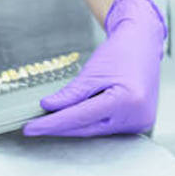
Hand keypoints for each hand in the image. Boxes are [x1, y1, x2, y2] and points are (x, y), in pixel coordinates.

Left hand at [24, 0, 166, 136]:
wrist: (143, 44)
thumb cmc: (122, 52)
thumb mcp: (92, 71)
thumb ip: (71, 93)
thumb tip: (49, 107)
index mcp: (126, 100)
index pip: (80, 117)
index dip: (52, 124)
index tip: (31, 128)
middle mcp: (136, 116)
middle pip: (87, 128)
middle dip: (60, 127)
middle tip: (35, 126)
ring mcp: (140, 122)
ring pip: (95, 131)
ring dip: (74, 126)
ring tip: (53, 119)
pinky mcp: (138, 123)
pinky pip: (106, 128)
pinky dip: (90, 123)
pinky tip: (75, 118)